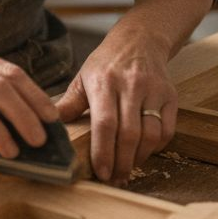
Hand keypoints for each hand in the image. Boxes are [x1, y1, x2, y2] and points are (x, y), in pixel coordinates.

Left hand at [55, 47, 177, 185]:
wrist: (140, 39)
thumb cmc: (107, 63)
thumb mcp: (83, 78)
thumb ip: (68, 104)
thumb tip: (47, 127)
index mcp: (104, 82)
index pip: (104, 123)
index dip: (103, 152)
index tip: (101, 173)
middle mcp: (131, 85)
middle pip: (129, 133)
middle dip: (122, 162)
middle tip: (114, 179)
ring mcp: (153, 90)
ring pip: (151, 134)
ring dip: (139, 158)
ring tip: (127, 169)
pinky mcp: (170, 96)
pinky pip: (166, 130)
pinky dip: (156, 147)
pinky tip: (143, 152)